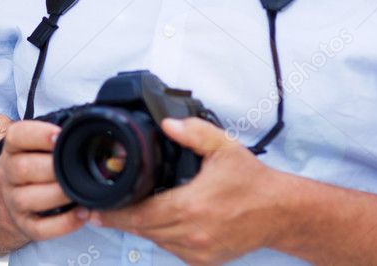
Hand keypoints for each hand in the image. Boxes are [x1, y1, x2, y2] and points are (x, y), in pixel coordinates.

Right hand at [0, 119, 86, 240]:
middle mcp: (8, 174)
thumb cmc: (33, 167)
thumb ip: (54, 137)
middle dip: (52, 167)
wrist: (6, 201)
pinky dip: (63, 224)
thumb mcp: (33, 148)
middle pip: (23, 168)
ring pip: (28, 198)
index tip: (60, 136)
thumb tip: (88, 126)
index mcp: (12, 149)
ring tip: (80, 191)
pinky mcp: (24, 224)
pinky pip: (40, 228)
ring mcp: (13, 201)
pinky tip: (82, 214)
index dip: (38, 134)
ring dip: (58, 194)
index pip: (17, 135)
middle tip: (75, 165)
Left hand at [87, 117, 286, 265]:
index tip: (97, 209)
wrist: (280, 212)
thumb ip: (193, 132)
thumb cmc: (252, 182)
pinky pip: (172, 250)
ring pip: (156, 241)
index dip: (115, 214)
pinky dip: (162, 237)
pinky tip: (160, 221)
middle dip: (122, 220)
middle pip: (143, 230)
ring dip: (142, 228)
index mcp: (191, 207)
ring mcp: (199, 250)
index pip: (141, 215)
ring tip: (129, 211)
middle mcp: (193, 233)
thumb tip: (167, 125)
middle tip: (102, 210)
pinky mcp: (205, 260)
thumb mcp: (223, 147)